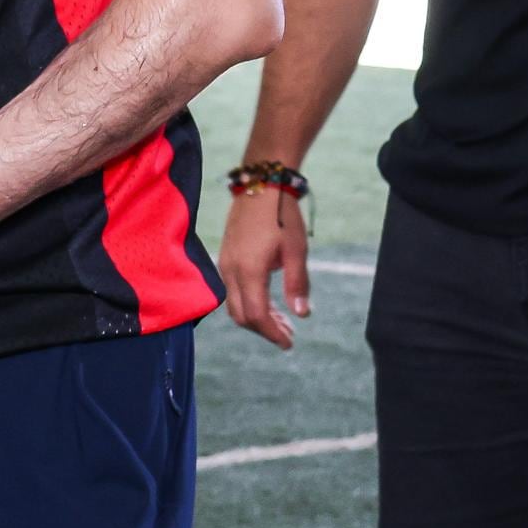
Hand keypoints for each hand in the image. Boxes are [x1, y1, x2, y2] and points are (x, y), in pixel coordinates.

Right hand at [220, 188, 309, 348]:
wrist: (260, 183)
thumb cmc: (282, 215)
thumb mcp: (296, 250)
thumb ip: (297, 284)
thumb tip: (302, 314)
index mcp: (249, 271)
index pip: (256, 316)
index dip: (272, 334)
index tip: (290, 343)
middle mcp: (231, 271)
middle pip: (242, 316)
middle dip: (264, 329)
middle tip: (288, 333)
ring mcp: (225, 263)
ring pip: (235, 304)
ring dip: (257, 317)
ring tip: (282, 319)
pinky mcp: (226, 257)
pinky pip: (233, 290)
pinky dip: (249, 302)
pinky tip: (268, 299)